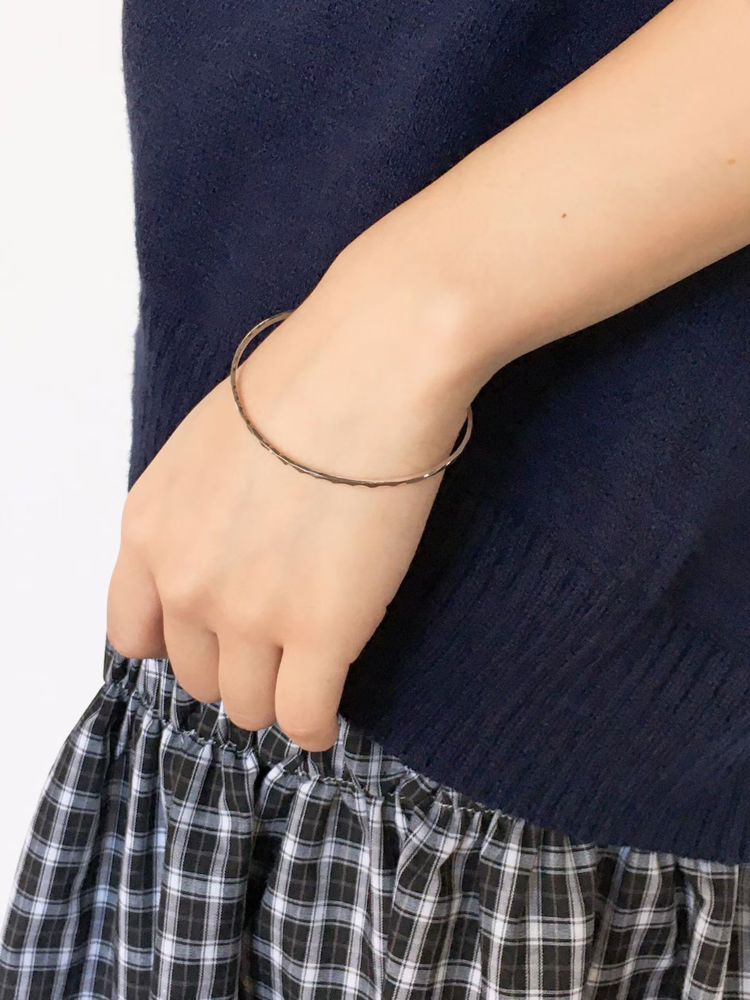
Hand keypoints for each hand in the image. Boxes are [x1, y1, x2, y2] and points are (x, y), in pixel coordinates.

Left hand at [106, 239, 476, 750]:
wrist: (366, 370)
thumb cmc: (300, 386)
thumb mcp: (205, 446)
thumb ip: (193, 514)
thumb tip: (224, 549)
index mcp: (148, 532)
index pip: (134, 635)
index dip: (178, 643)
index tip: (214, 637)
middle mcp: (185, 583)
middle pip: (195, 675)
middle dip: (234, 667)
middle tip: (280, 645)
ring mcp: (249, 615)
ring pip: (248, 706)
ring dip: (275, 695)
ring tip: (307, 675)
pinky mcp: (320, 634)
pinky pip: (304, 719)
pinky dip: (313, 727)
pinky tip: (327, 716)